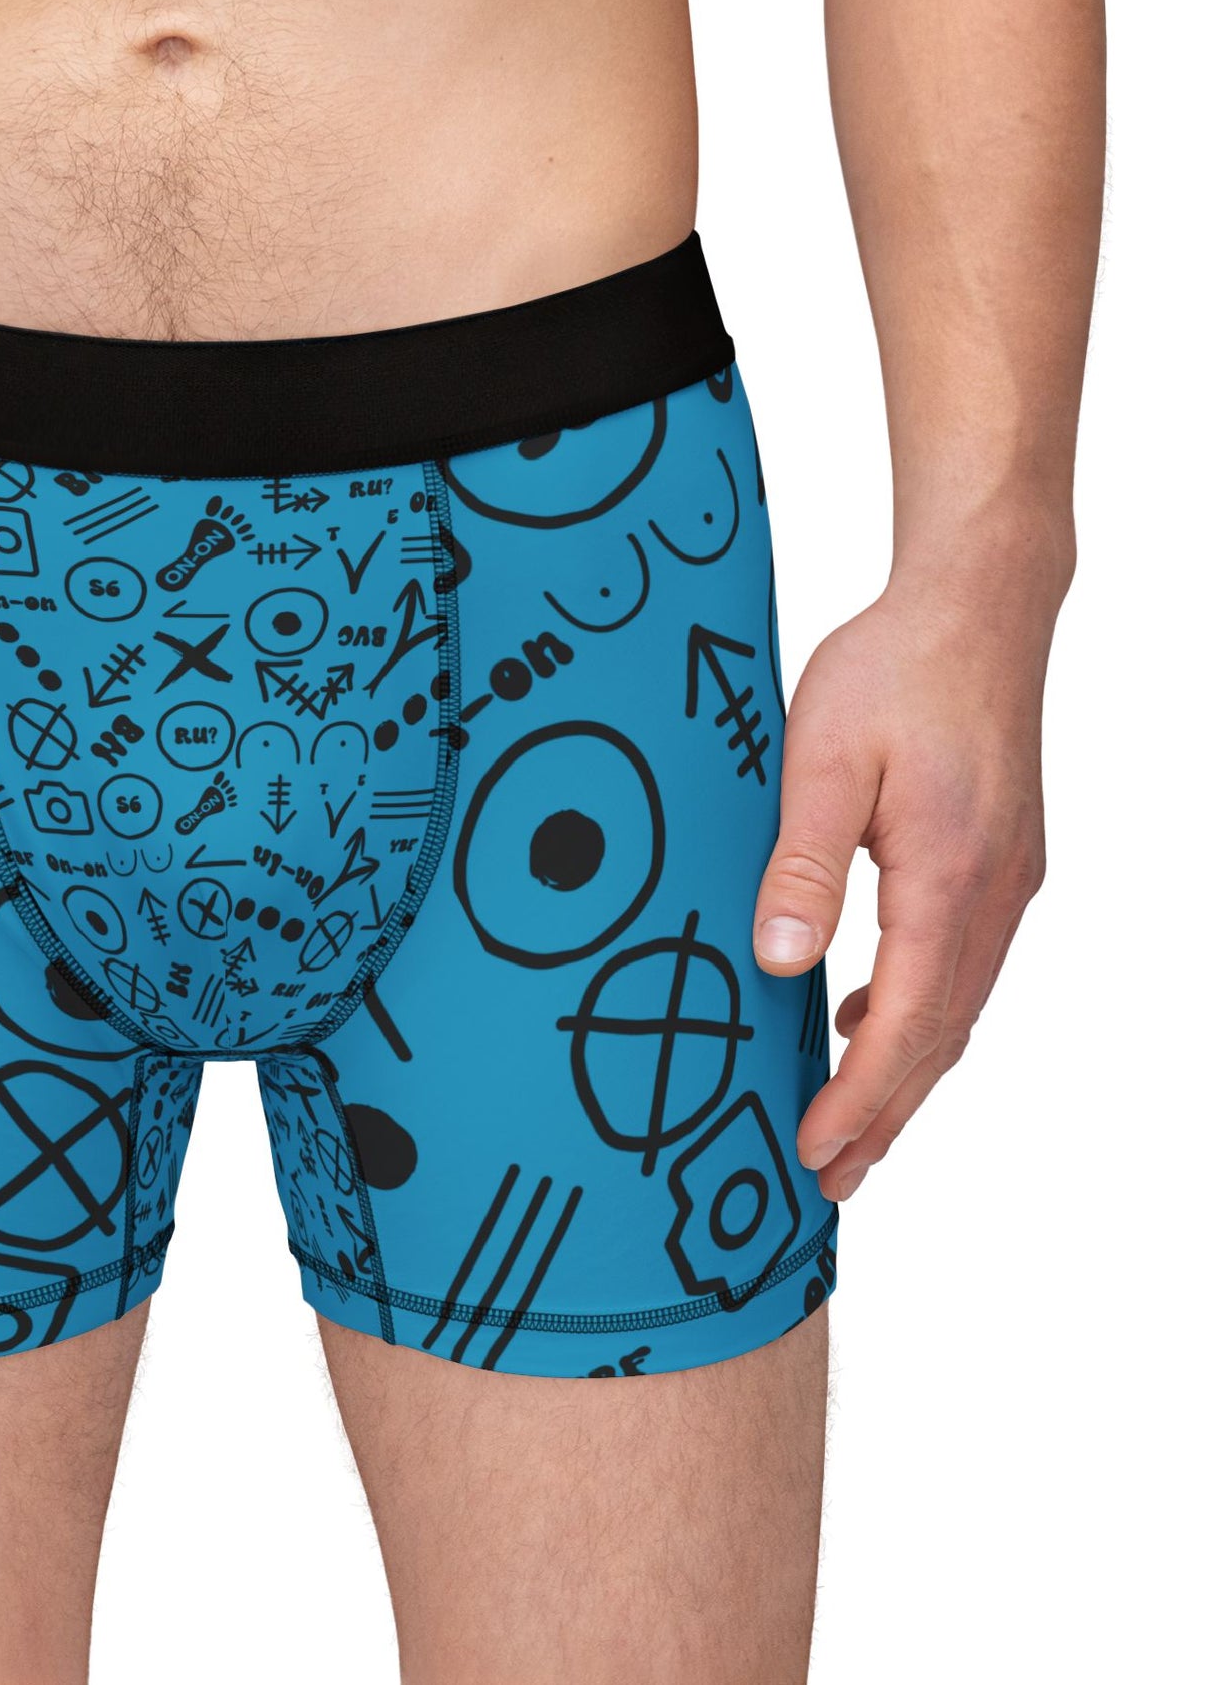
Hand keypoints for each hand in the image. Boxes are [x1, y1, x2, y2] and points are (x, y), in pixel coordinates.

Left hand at [752, 570, 1056, 1201]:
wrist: (978, 606)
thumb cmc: (896, 669)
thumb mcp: (824, 759)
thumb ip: (803, 864)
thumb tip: (779, 962)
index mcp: (951, 877)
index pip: (908, 1022)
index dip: (860, 1098)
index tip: (815, 1151)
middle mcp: (994, 893)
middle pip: (941, 1036)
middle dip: (884, 1115)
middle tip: (829, 1179)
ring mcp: (1006, 880)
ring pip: (957, 1008)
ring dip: (903, 1073)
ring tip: (849, 1128)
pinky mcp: (998, 861)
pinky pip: (960, 966)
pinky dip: (919, 1013)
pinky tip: (866, 1019)